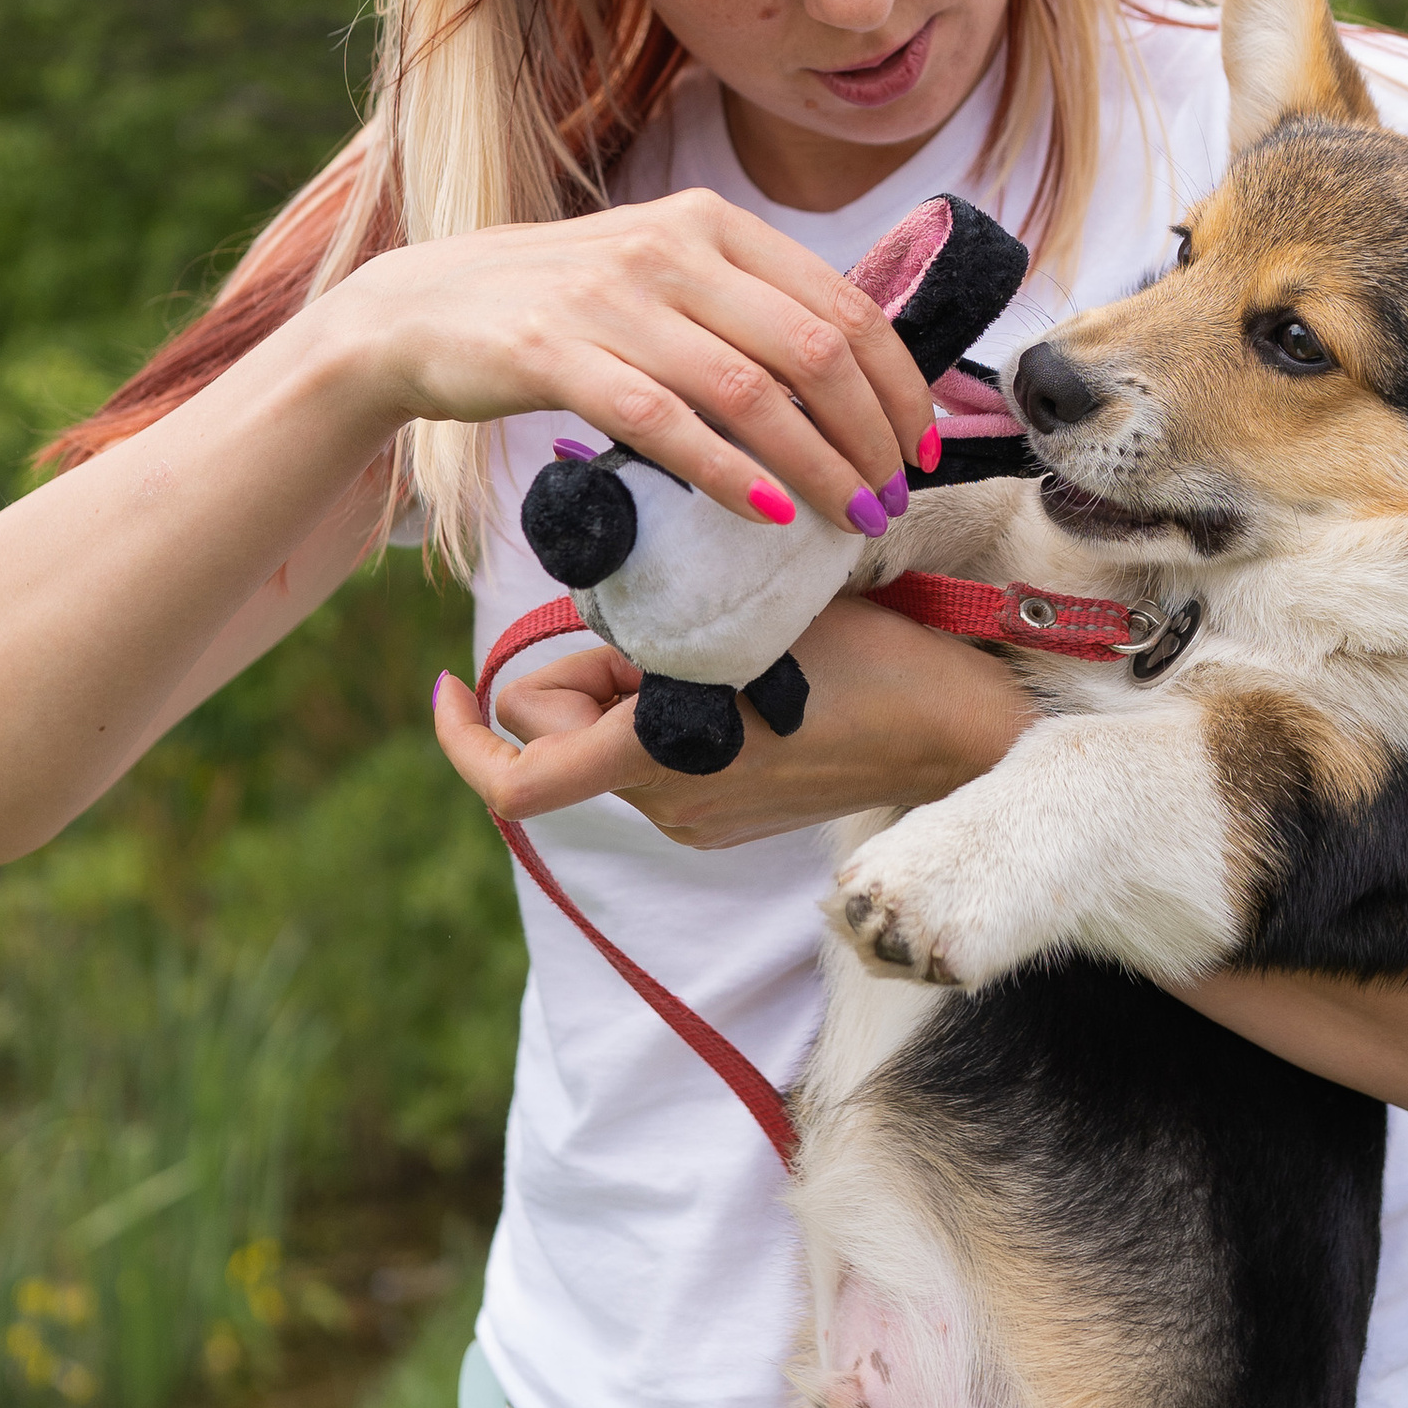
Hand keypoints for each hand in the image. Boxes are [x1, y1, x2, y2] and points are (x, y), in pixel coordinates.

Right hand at [331, 193, 937, 537]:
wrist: (425, 308)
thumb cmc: (564, 307)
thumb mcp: (663, 276)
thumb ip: (745, 307)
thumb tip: (854, 379)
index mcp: (712, 223)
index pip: (842, 303)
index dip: (897, 382)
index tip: (921, 446)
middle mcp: (670, 247)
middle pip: (812, 349)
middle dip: (868, 434)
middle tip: (888, 500)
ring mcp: (611, 298)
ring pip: (748, 391)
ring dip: (815, 466)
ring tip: (848, 518)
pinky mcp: (553, 352)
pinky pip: (661, 420)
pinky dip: (724, 472)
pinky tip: (765, 514)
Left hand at [434, 594, 1034, 851]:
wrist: (961, 730)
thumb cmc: (872, 658)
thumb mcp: (753, 609)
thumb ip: (659, 610)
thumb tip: (595, 588)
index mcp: (659, 757)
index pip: (516, 777)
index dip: (463, 734)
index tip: (446, 681)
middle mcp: (667, 804)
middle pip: (559, 731)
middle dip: (582, 670)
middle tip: (661, 614)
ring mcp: (699, 819)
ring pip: (607, 740)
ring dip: (630, 683)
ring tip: (718, 635)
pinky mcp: (731, 817)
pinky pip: (657, 756)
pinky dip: (666, 709)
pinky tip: (737, 668)